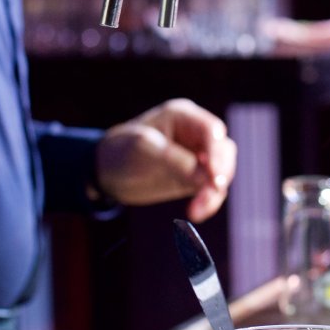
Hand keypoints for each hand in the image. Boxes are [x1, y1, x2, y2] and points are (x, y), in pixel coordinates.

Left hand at [95, 98, 237, 221]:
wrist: (106, 171)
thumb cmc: (122, 151)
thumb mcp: (144, 150)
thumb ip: (175, 161)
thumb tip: (207, 179)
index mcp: (183, 117)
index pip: (211, 131)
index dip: (217, 153)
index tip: (214, 178)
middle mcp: (194, 134)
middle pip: (223, 151)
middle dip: (219, 174)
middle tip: (209, 194)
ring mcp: (196, 156)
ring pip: (221, 172)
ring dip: (214, 192)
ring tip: (196, 211)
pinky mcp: (194, 176)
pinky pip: (211, 189)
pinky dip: (208, 201)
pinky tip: (195, 212)